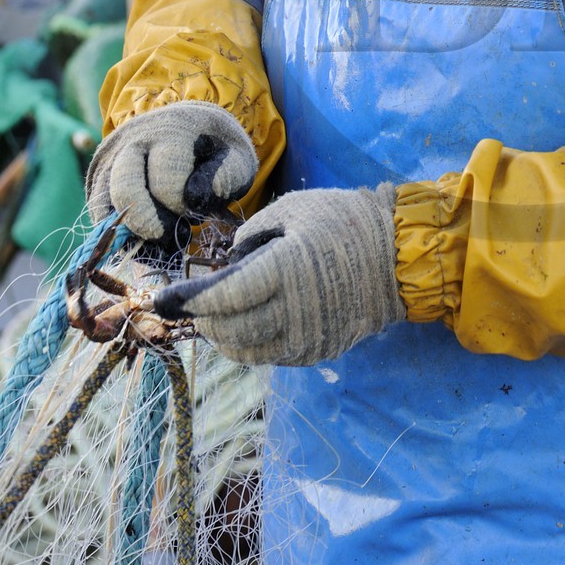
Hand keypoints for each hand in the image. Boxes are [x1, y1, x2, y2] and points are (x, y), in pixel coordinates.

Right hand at [85, 102, 257, 243]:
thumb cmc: (216, 149)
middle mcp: (133, 139)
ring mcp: (110, 157)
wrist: (188, 126)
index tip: (196, 210)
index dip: (181, 206)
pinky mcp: (97, 176)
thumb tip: (194, 198)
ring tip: (163, 238)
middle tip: (173, 236)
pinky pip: (99, 213)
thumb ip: (228, 177)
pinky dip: (121, 234)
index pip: (166, 179)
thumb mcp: (238, 157)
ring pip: (105, 205)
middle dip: (150, 224)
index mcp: (172, 129)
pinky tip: (148, 237)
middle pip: (125, 190)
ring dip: (133, 232)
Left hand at [153, 184, 404, 364]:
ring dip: (224, 337)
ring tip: (217, 319)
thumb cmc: (344, 222)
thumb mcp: (294, 209)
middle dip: (204, 320)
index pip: (222, 298)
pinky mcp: (319, 351)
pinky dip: (252, 345)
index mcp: (285, 269)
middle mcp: (294, 310)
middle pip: (230, 330)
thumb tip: (228, 262)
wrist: (398, 257)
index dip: (189, 301)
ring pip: (248, 351)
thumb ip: (251, 234)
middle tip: (193, 306)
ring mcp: (308, 336)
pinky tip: (250, 326)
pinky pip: (273, 356)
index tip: (166, 299)